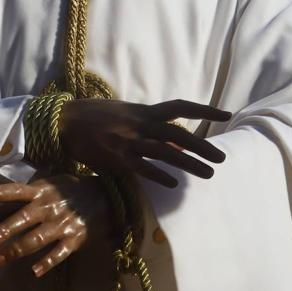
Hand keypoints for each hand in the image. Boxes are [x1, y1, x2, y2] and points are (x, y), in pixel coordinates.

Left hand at [0, 174, 108, 276]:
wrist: (103, 197)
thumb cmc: (66, 192)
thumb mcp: (45, 188)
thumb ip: (18, 201)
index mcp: (41, 191)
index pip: (15, 191)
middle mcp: (49, 206)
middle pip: (23, 219)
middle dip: (4, 230)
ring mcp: (61, 223)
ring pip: (36, 239)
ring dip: (16, 250)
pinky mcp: (74, 239)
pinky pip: (59, 253)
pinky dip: (47, 262)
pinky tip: (34, 272)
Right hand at [59, 97, 230, 187]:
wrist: (65, 121)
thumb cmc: (95, 116)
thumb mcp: (125, 114)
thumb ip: (149, 125)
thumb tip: (174, 139)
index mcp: (144, 111)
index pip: (180, 106)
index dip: (204, 109)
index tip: (226, 114)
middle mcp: (140, 125)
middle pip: (179, 133)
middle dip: (202, 146)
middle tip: (222, 158)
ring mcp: (129, 142)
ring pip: (166, 152)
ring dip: (189, 164)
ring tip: (208, 174)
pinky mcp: (117, 159)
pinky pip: (142, 168)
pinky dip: (159, 175)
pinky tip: (173, 184)